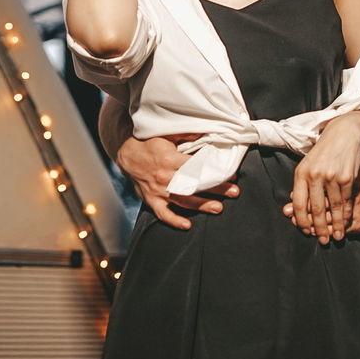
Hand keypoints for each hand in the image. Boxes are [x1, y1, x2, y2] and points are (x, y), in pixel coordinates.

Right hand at [116, 135, 239, 230]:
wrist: (125, 150)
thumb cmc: (148, 140)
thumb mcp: (167, 133)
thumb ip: (187, 134)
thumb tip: (207, 133)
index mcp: (169, 159)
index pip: (197, 167)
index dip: (215, 171)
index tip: (231, 174)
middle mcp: (163, 176)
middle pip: (194, 185)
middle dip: (216, 189)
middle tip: (234, 192)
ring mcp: (157, 190)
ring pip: (182, 200)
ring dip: (201, 205)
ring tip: (218, 208)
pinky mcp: (150, 199)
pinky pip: (162, 213)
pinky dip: (174, 220)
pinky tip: (187, 225)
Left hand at [290, 113, 359, 243]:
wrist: (343, 134)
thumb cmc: (323, 153)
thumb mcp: (307, 165)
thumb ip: (302, 185)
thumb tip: (294, 209)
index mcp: (301, 173)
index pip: (298, 203)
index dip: (301, 220)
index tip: (305, 230)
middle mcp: (314, 175)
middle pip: (315, 209)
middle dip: (319, 228)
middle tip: (321, 241)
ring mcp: (331, 177)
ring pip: (332, 208)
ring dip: (334, 225)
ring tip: (335, 237)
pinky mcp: (347, 178)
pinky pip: (346, 201)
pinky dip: (345, 215)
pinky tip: (345, 223)